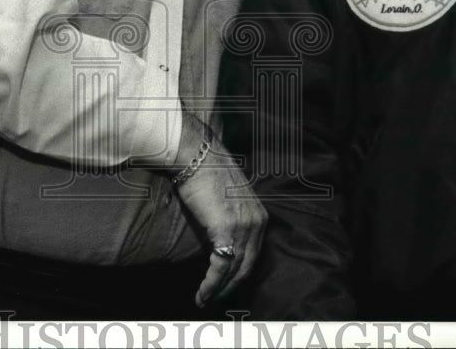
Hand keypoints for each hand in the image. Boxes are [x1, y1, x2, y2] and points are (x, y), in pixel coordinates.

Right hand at [172, 119, 266, 307]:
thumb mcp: (229, 196)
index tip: (227, 286)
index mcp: (259, 215)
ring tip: (205, 301)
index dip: (240, 273)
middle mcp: (257, 223)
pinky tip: (202, 295)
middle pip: (247, 266)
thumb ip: (232, 215)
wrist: (196, 154)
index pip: (254, 254)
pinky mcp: (226, 230)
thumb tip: (221, 233)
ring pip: (234, 271)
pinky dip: (211, 285)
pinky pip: (220, 267)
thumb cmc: (206, 170)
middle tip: (216, 300)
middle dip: (232, 287)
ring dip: (219, 290)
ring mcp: (244, 227)